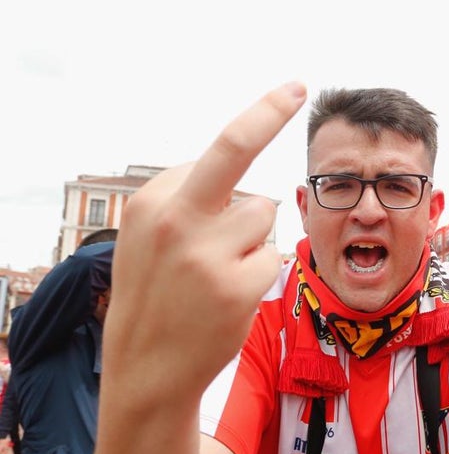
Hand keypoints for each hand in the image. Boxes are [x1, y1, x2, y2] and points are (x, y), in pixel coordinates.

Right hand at [102, 83, 307, 407]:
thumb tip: (233, 160)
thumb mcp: (151, 237)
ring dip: (252, 238)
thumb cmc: (156, 294)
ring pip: (263, 214)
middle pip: (234, 151)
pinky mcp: (237, 286)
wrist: (145, 369)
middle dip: (267, 113)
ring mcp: (207, 253)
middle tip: (298, 84)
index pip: (218, 151)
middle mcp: (177, 218)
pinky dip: (259, 273)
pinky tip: (227, 298)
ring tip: (216, 274)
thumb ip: (188, 198)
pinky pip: (272, 256)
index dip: (261, 122)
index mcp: (154, 200)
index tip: (292, 89)